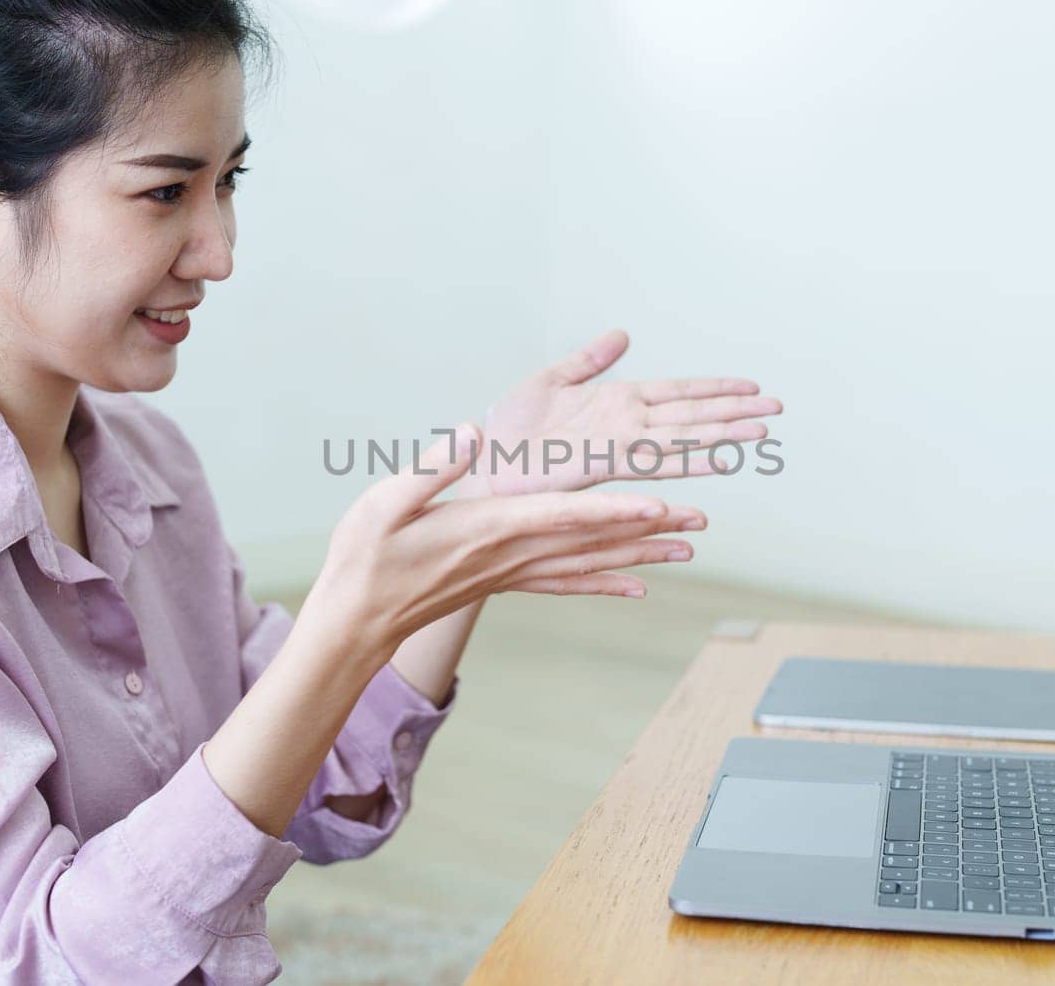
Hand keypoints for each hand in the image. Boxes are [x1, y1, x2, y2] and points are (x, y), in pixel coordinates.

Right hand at [296, 423, 706, 660]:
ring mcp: (510, 573)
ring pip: (589, 563)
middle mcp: (510, 555)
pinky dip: (606, 583)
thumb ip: (431, 468)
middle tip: (699, 520)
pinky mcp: (505, 583)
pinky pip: (567, 584)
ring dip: (641, 555)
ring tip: (688, 548)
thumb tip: (473, 433)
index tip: (656, 502)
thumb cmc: (364, 558)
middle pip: (593, 540)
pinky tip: (637, 587)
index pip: (563, 516)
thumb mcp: (383, 503)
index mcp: (487, 528)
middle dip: (649, 529)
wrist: (355, 621)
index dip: (612, 509)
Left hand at [477, 329, 781, 494]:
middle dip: (736, 411)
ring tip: (764, 430)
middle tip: (779, 407)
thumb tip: (623, 334)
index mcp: (617, 400)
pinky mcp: (605, 461)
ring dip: (725, 433)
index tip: (751, 386)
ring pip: (685, 436)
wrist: (485, 461)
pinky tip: (720, 460)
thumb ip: (589, 359)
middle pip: (693, 413)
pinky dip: (690, 461)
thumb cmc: (509, 428)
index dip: (714, 389)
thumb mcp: (550, 380)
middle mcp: (627, 422)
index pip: (677, 391)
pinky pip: (657, 460)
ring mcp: (620, 442)